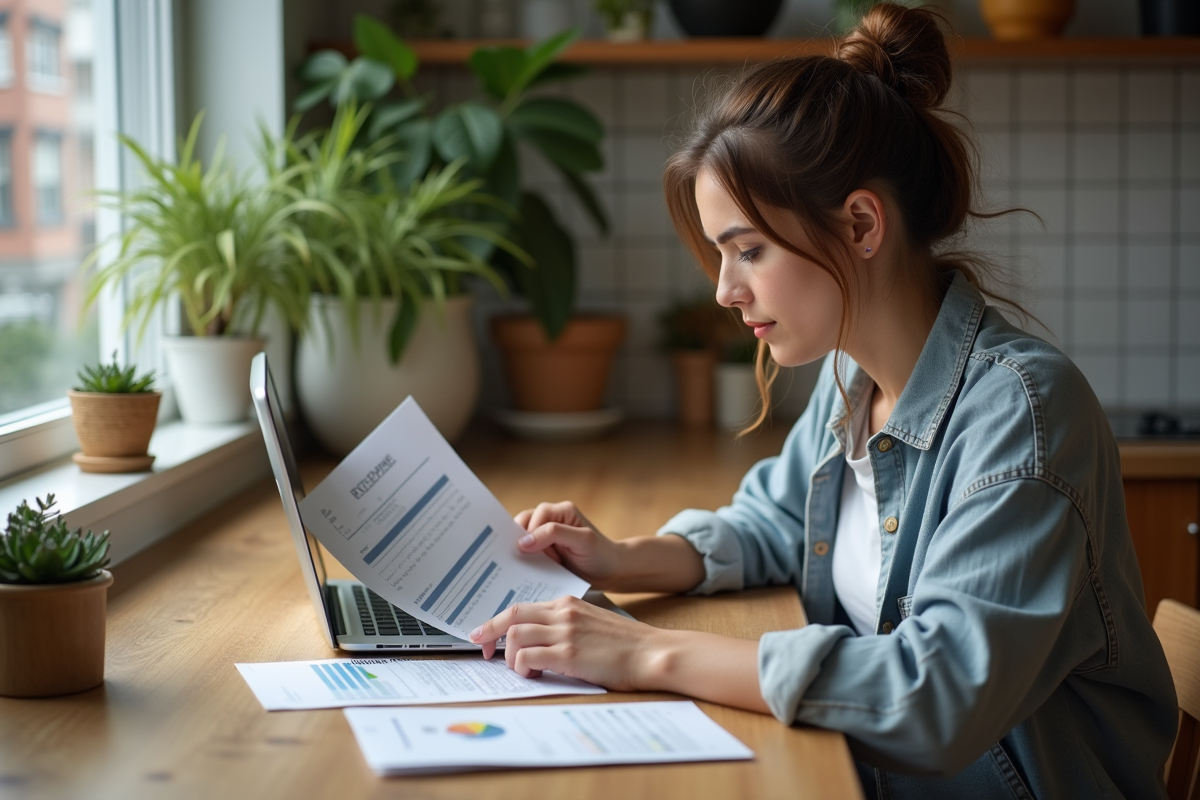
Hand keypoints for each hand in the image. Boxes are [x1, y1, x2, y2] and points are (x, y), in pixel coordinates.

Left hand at [469, 596, 660, 690]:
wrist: (652, 652)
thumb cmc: (627, 644)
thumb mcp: (592, 623)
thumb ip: (567, 625)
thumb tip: (540, 642)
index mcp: (568, 603)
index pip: (522, 608)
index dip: (498, 621)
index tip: (485, 634)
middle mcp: (563, 613)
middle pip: (512, 616)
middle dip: (490, 633)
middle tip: (483, 651)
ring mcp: (565, 632)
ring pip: (516, 635)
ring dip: (510, 656)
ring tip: (521, 669)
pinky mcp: (569, 653)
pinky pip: (528, 656)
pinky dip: (522, 666)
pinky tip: (533, 674)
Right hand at [513, 502, 623, 588]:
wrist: (611, 572)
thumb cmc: (601, 555)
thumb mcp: (582, 541)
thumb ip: (554, 534)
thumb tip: (523, 541)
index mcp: (562, 511)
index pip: (534, 517)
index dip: (531, 535)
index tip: (535, 553)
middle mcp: (552, 519)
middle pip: (523, 524)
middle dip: (522, 542)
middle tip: (529, 559)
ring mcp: (548, 534)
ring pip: (522, 537)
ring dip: (524, 552)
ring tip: (534, 565)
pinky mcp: (546, 548)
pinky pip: (528, 550)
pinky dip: (527, 559)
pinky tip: (532, 570)